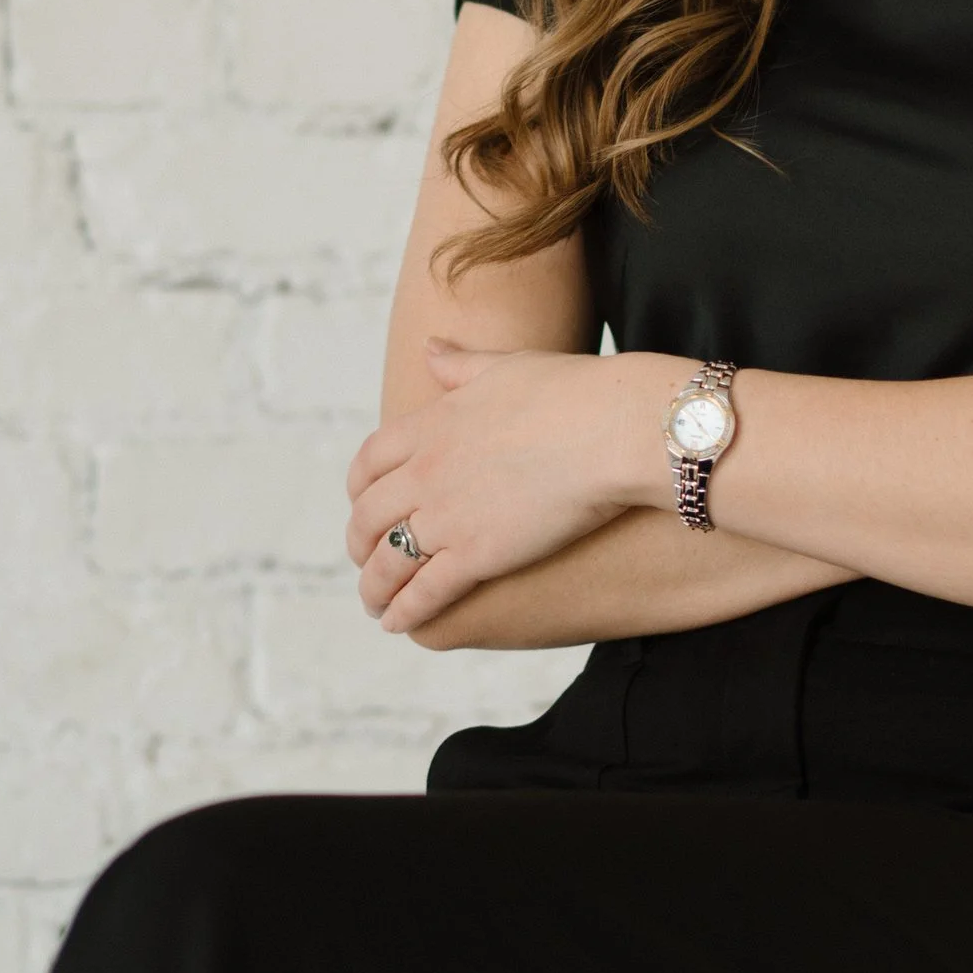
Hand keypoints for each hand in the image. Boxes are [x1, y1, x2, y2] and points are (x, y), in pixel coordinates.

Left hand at [348, 343, 654, 634]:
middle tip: (364, 559)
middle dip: (360, 542)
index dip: (359, 489)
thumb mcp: (506, 366)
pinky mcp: (475, 555)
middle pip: (368, 515)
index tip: (362, 504)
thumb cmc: (574, 393)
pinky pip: (423, 592)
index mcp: (431, 424)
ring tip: (376, 605)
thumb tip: (430, 348)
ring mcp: (446, 515)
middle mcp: (425, 470)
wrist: (613, 428)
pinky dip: (404, 611)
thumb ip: (461, 365)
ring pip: (387, 561)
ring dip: (375, 587)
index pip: (369, 462)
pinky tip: (399, 624)